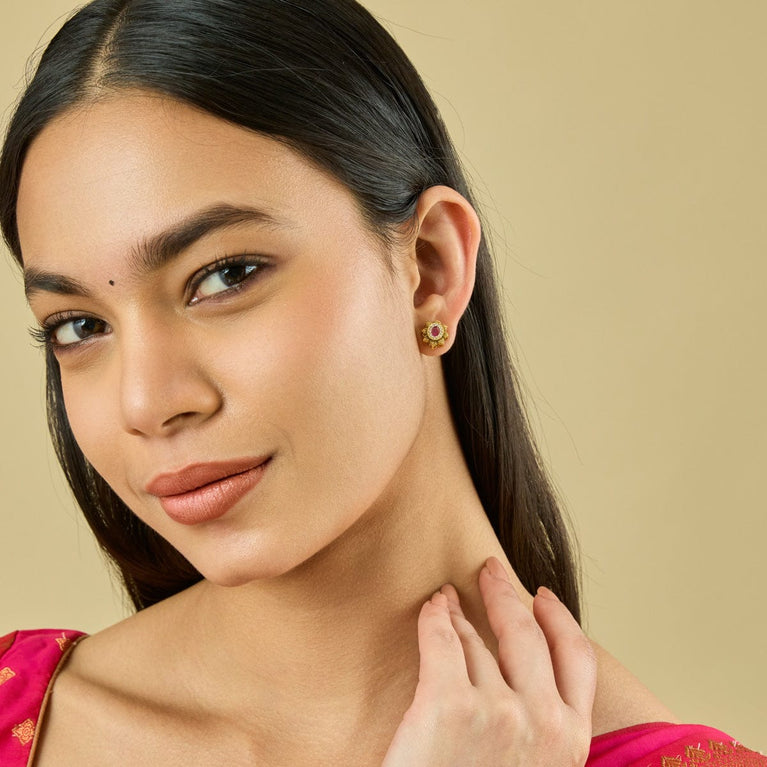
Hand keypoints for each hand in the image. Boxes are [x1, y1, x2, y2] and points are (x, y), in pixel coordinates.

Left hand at [381, 557, 596, 765]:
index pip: (576, 658)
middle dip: (506, 594)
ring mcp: (497, 710)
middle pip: (526, 632)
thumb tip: (527, 685)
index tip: (543, 596)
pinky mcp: (446, 704)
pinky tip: (432, 608)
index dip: (560, 618)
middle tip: (490, 571)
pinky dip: (435, 617)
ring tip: (448, 600)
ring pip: (476, 639)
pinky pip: (440, 639)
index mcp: (569, 742)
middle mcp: (542, 720)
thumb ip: (540, 734)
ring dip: (460, 612)